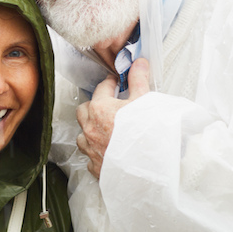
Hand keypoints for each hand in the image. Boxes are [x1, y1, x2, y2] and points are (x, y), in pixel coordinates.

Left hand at [75, 58, 150, 178]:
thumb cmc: (146, 134)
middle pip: (84, 110)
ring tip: (103, 127)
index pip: (101, 88)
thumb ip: (138, 80)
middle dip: (93, 105)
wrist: (149, 167)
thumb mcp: (144, 101)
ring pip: (82, 134)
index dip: (110, 84)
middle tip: (108, 103)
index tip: (116, 83)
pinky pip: (89, 156)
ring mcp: (91, 148)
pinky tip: (105, 150)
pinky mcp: (96, 166)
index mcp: (100, 109)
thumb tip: (138, 64)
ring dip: (90, 129)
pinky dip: (95, 151)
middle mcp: (90, 128)